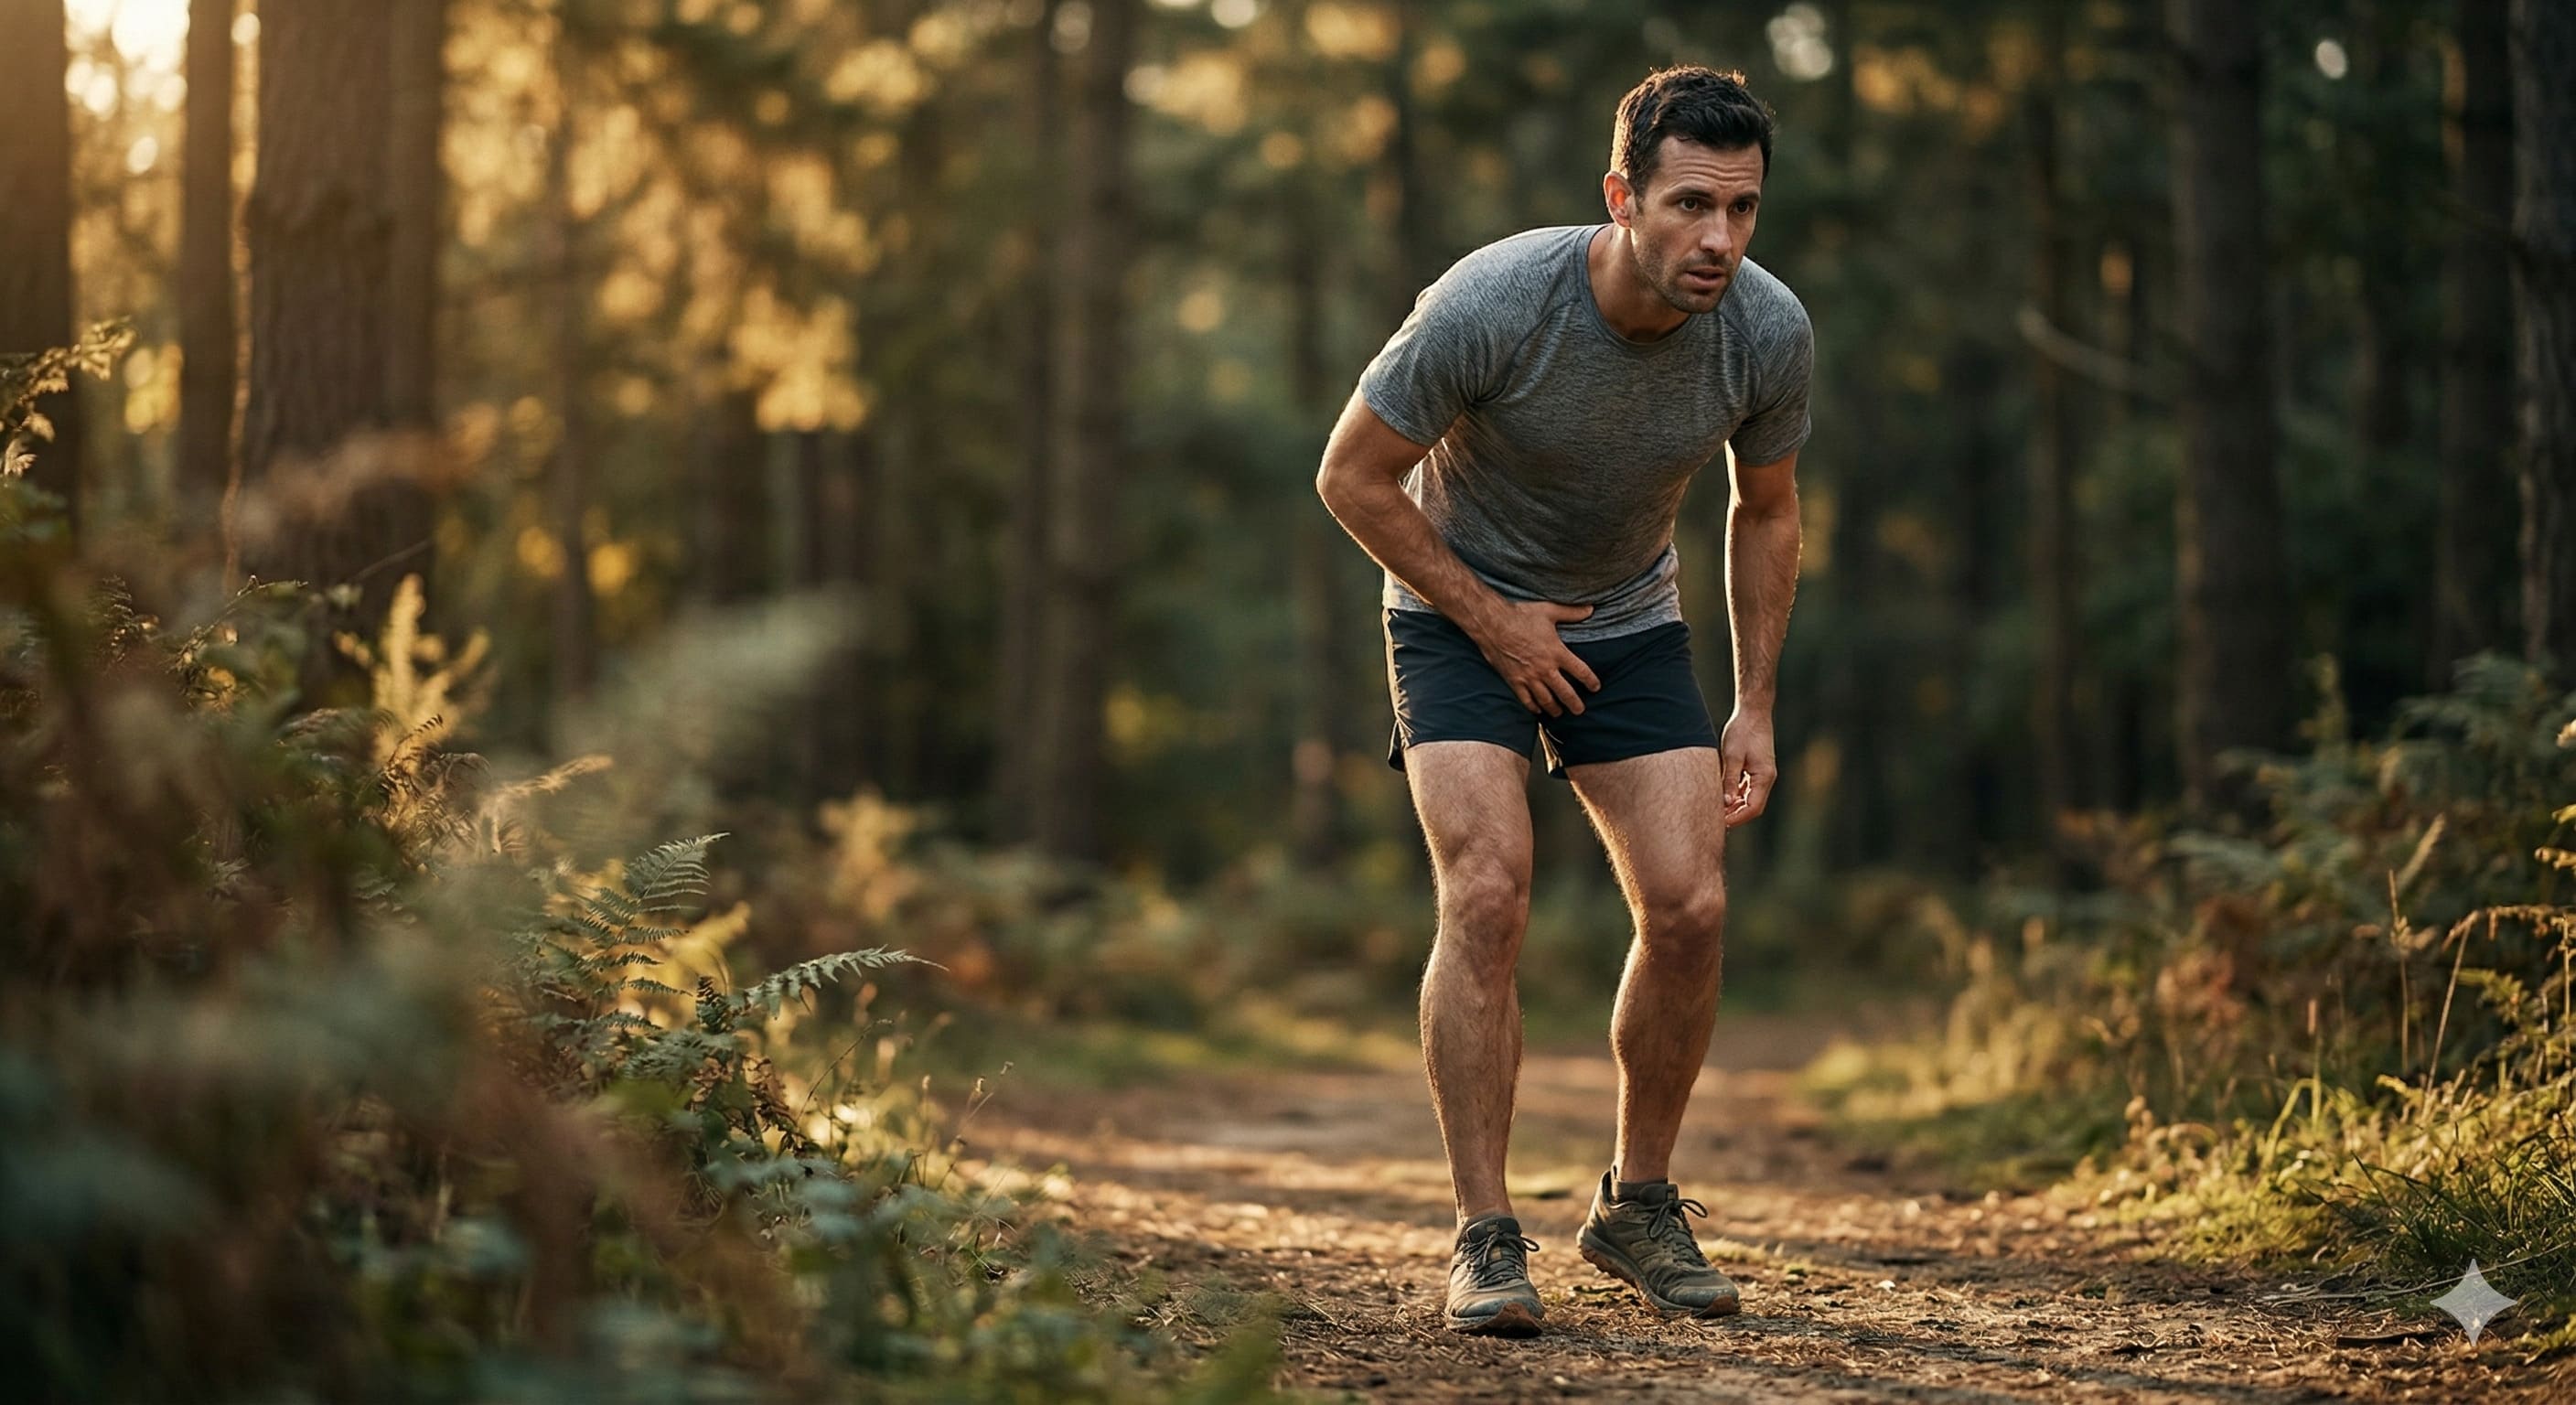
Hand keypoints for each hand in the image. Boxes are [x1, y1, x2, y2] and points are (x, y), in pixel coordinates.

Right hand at [1468, 599, 1600, 716]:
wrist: (1492, 624)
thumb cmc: (1521, 616)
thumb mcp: (1549, 611)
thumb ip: (1571, 613)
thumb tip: (1590, 609)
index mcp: (1556, 652)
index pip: (1581, 671)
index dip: (1591, 681)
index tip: (1595, 687)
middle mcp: (1545, 668)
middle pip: (1565, 692)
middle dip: (1575, 704)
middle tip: (1580, 710)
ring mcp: (1529, 677)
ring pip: (1546, 700)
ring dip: (1555, 709)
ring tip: (1559, 713)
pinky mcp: (1514, 681)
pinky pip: (1526, 699)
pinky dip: (1533, 707)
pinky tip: (1537, 710)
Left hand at [1718, 710, 1776, 826]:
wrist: (1753, 712)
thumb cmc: (1742, 731)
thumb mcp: (1732, 756)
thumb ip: (1729, 780)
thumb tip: (1725, 803)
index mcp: (1764, 777)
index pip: (1753, 808)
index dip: (1737, 818)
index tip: (1720, 823)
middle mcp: (1766, 779)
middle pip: (1752, 807)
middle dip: (1735, 816)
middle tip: (1714, 821)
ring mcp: (1762, 775)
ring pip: (1749, 799)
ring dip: (1734, 807)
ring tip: (1715, 811)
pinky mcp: (1755, 770)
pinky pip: (1746, 789)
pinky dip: (1735, 795)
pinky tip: (1721, 797)